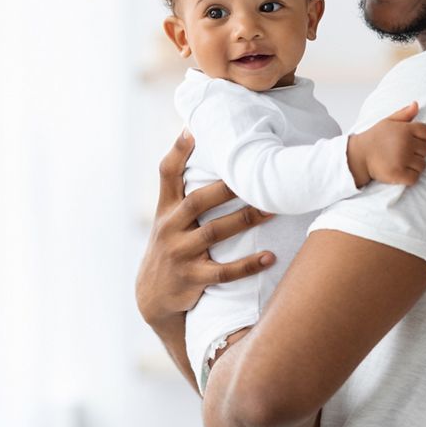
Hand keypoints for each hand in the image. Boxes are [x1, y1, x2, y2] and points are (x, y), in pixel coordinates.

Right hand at [136, 131, 275, 330]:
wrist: (152, 296)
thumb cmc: (171, 245)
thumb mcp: (168, 217)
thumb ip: (180, 187)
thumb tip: (194, 138)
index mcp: (166, 210)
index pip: (167, 174)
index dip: (178, 152)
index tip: (192, 130)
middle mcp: (169, 229)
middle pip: (197, 201)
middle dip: (225, 188)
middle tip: (254, 174)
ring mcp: (180, 255)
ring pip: (213, 233)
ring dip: (245, 220)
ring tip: (273, 211)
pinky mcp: (192, 280)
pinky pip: (223, 272)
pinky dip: (248, 265)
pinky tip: (270, 257)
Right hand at [346, 101, 425, 186]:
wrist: (358, 155)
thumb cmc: (375, 138)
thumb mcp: (388, 121)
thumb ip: (404, 114)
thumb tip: (416, 104)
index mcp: (405, 129)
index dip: (422, 138)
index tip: (411, 142)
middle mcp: (406, 143)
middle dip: (417, 152)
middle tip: (403, 153)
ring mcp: (402, 159)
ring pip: (422, 165)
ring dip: (414, 166)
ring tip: (401, 162)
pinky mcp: (398, 174)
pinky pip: (415, 178)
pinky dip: (410, 177)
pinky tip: (401, 172)